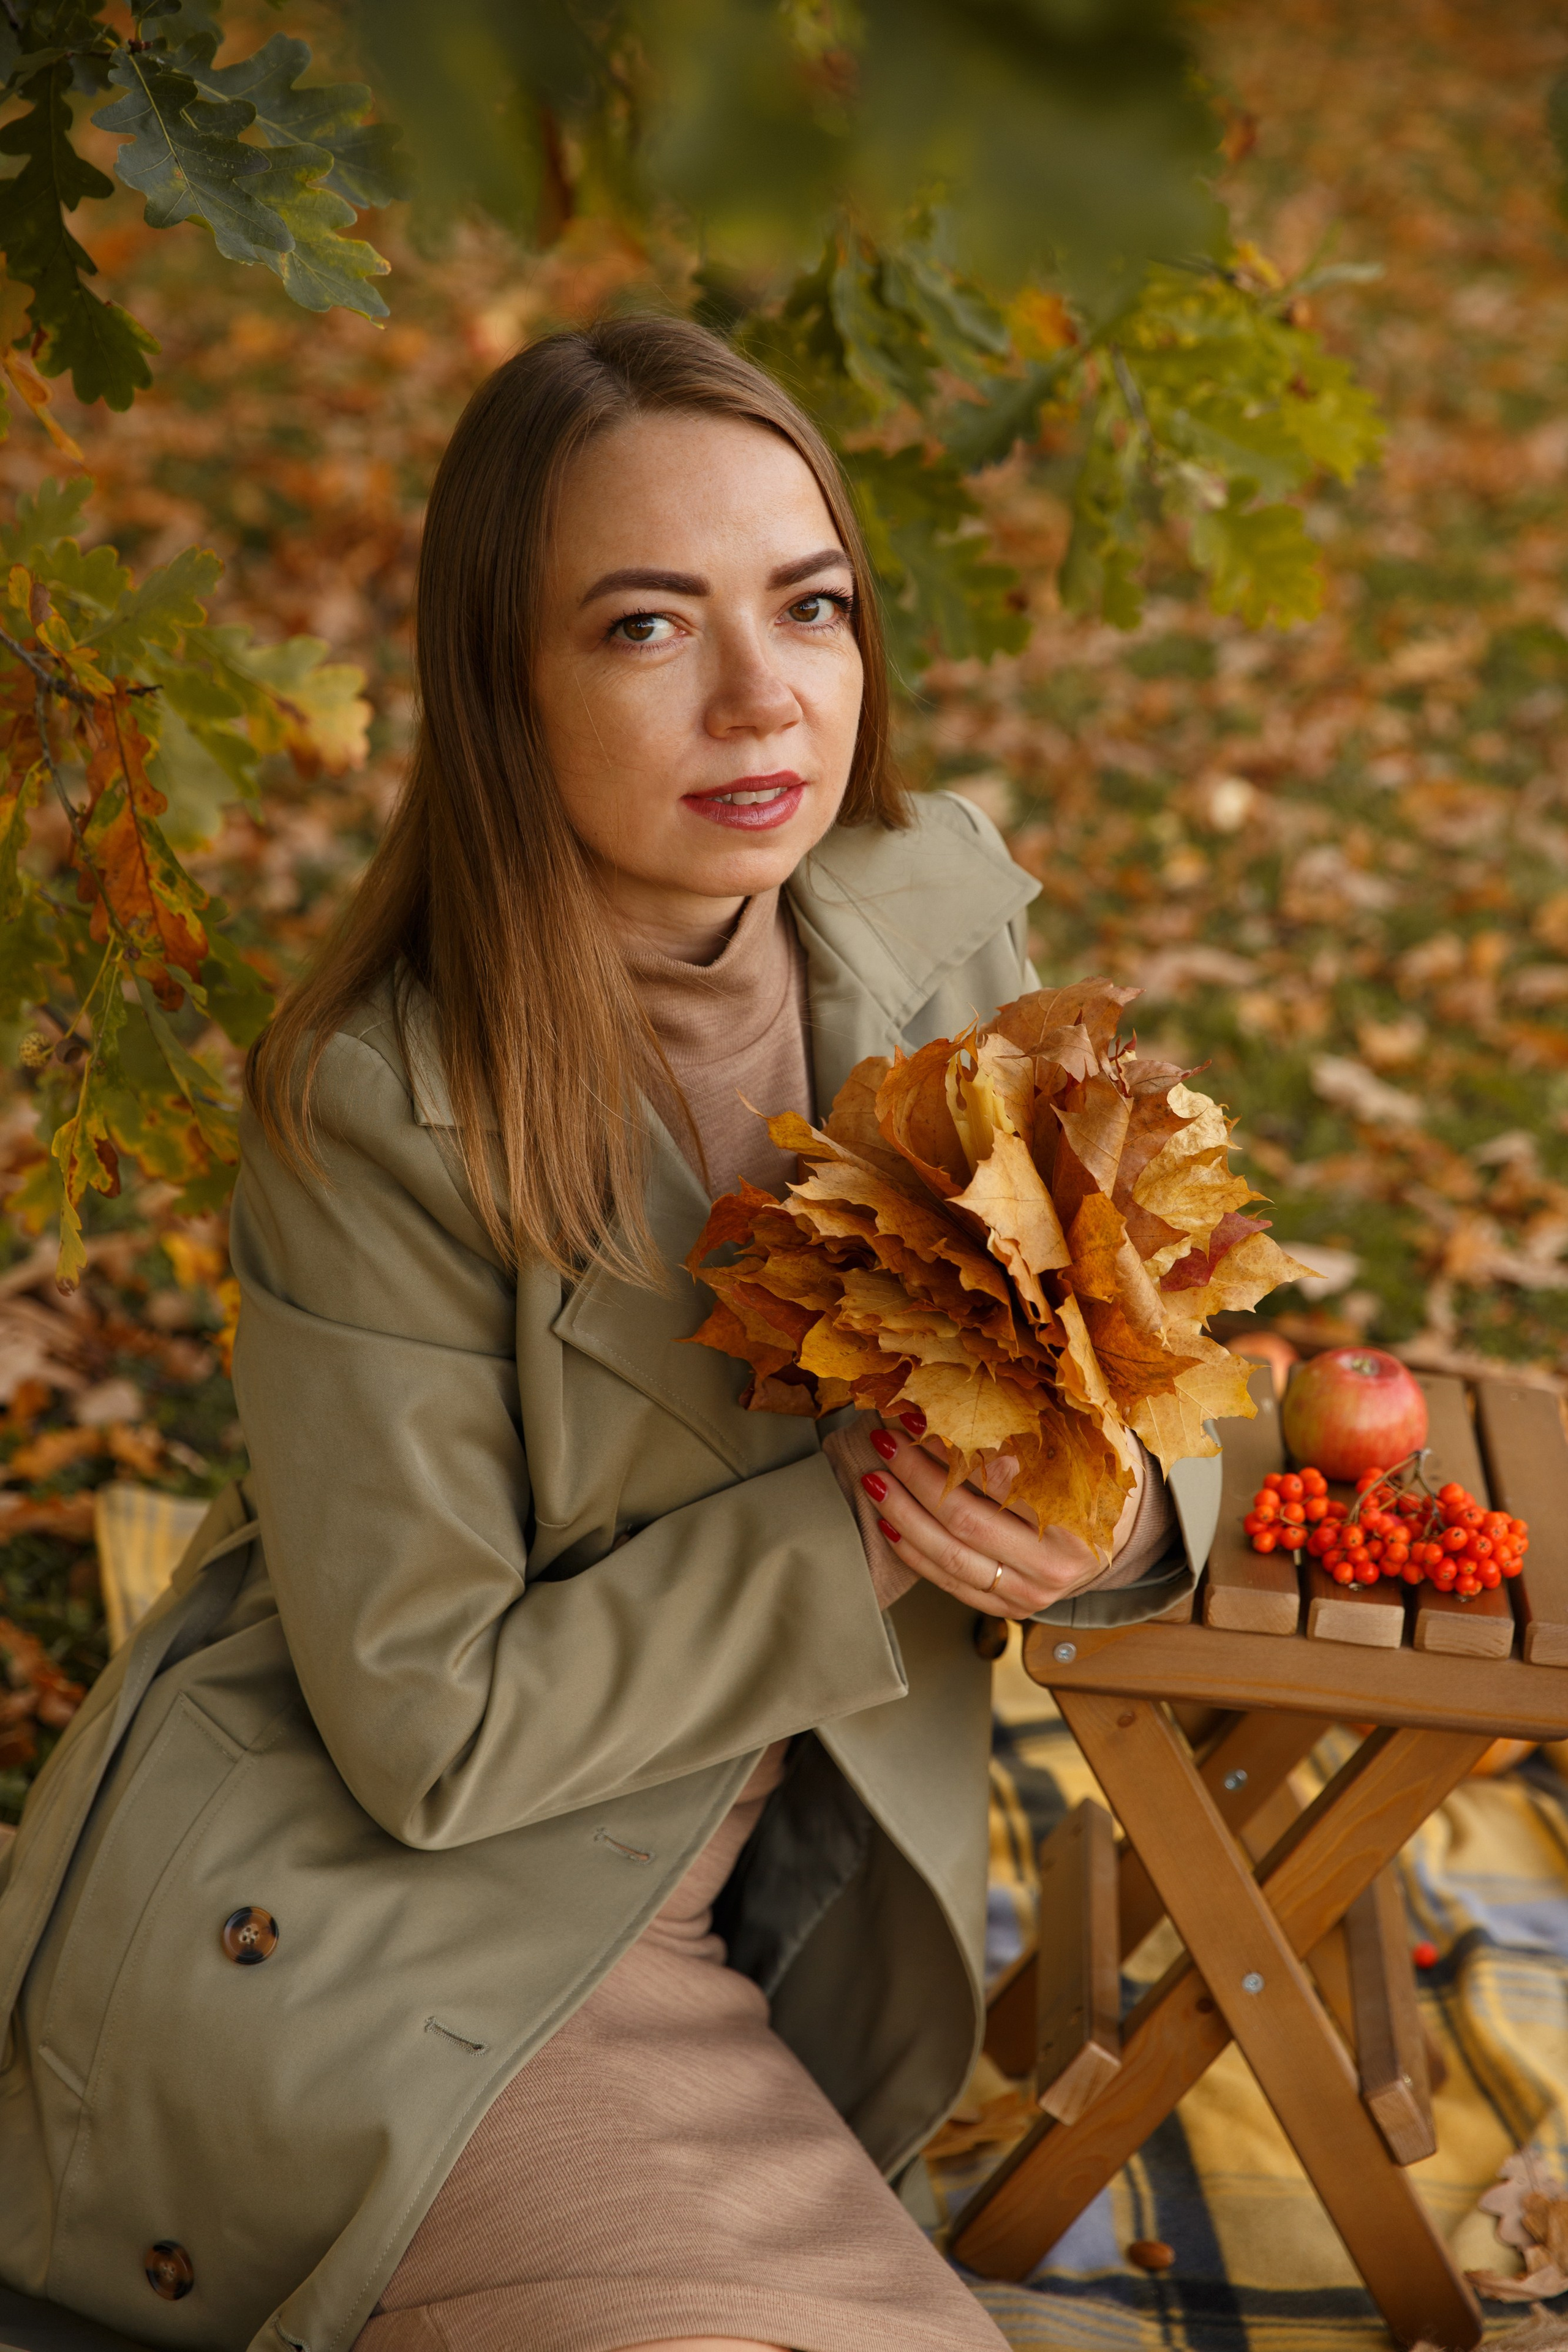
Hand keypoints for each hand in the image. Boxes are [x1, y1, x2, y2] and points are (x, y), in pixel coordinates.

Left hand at [860, 1415, 1140, 1618]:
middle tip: (885, 1442)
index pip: (1001, 1478)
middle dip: (914, 1477)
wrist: (1119, 1533)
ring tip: (873, 1478)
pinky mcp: (1013, 1608)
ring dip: (903, 1514)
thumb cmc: (1093, 1475)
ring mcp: (1034, 1592)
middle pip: (965, 1519)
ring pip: (950, 1556)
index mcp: (1078, 1514)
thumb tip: (970, 1392)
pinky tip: (887, 1522)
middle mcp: (1056, 1563)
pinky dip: (913, 1553)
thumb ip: (1034, 1423)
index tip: (917, 1414)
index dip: (952, 1444)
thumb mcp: (1080, 1441)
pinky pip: (951, 1584)